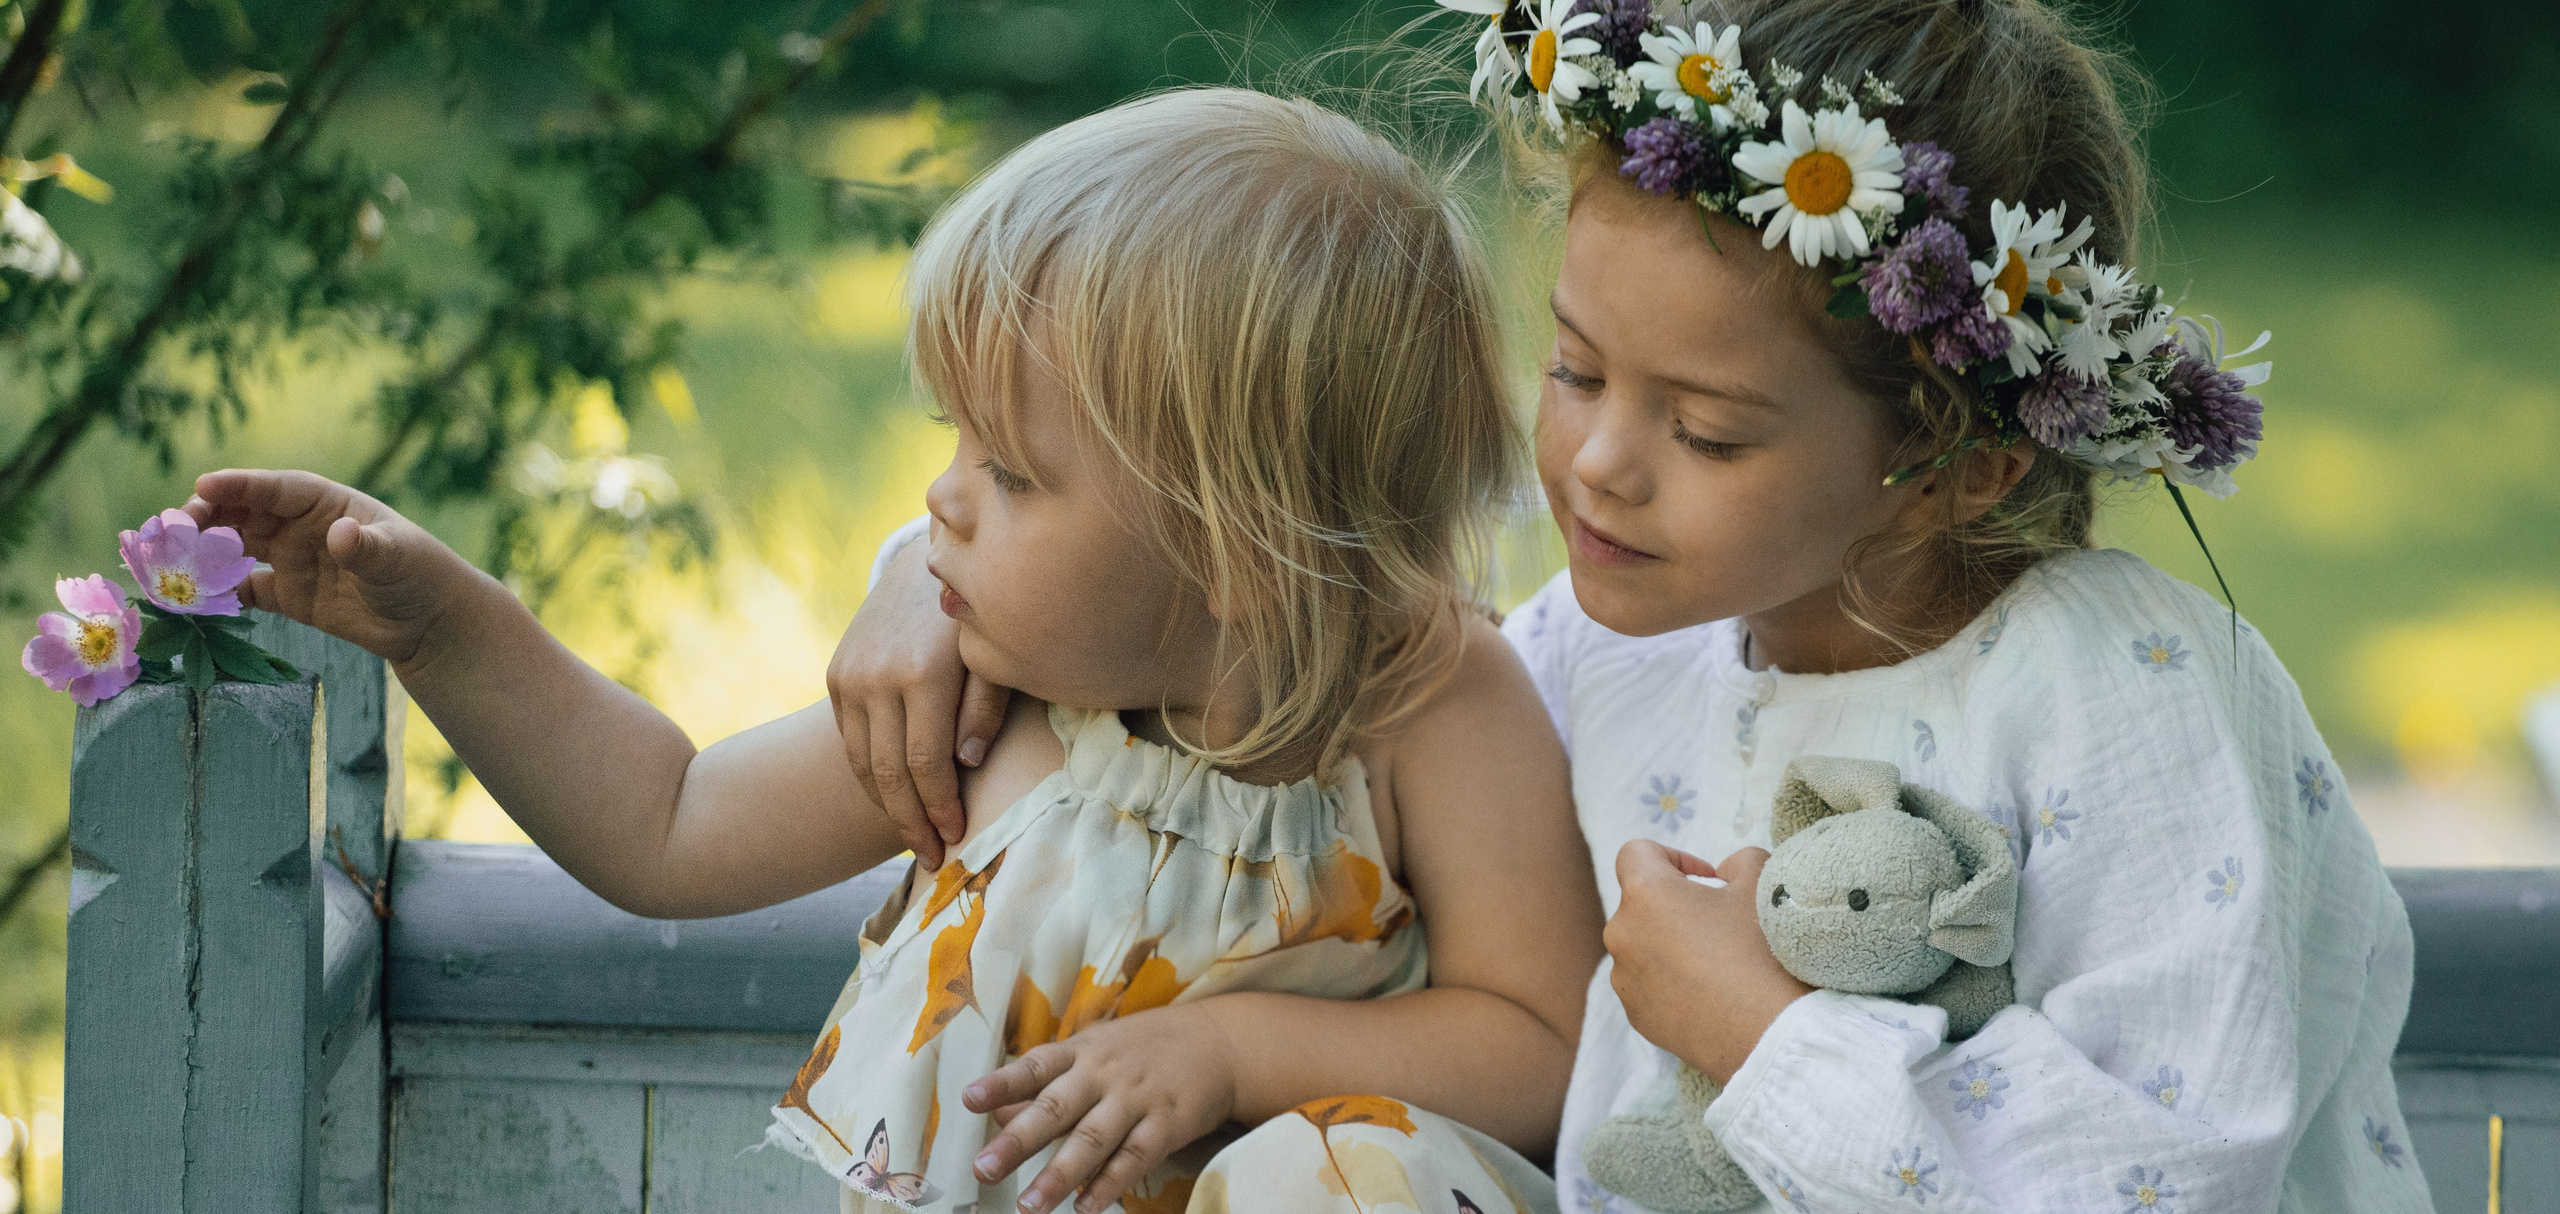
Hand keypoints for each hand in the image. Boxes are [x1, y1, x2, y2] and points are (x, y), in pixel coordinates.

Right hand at [183, 469, 475, 666]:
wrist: (429, 623)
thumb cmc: (420, 575)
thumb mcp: (396, 557)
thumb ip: (366, 547)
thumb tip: (342, 535)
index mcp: (327, 504)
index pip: (277, 488)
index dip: (240, 485)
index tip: (203, 485)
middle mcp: (302, 526)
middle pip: (245, 512)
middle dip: (208, 515)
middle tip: (173, 526)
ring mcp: (292, 560)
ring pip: (237, 547)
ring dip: (204, 550)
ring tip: (168, 559)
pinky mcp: (289, 596)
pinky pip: (244, 589)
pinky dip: (218, 592)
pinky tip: (191, 599)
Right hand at [828, 536, 1011, 869]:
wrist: (928, 562)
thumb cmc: (979, 615)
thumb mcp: (993, 654)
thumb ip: (985, 707)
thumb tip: (969, 766)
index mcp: (921, 671)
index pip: (925, 762)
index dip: (940, 807)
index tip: (957, 837)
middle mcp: (877, 674)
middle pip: (888, 771)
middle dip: (912, 821)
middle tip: (933, 858)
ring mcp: (850, 674)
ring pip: (862, 761)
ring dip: (887, 806)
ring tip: (914, 838)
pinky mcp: (837, 673)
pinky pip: (849, 740)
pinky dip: (869, 775)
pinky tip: (894, 798)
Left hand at [964, 1006, 1236, 1213]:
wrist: (1217, 1041)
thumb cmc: (1139, 1050)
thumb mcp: (1091, 1052)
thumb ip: (1045, 1084)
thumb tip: (995, 1112)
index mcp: (1079, 1053)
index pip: (1034, 1067)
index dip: (1002, 1083)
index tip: (968, 1100)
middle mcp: (1103, 1074)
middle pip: (1056, 1108)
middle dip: (1018, 1140)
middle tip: (983, 1169)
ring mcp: (1136, 1098)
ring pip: (1093, 1139)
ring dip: (1060, 1175)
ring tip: (1030, 1206)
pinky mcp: (1168, 1123)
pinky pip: (1135, 1157)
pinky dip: (1110, 1184)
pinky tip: (1086, 1207)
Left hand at [1605, 841, 1814, 1084]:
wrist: (1773, 1032)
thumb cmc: (1764, 950)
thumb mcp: (1764, 883)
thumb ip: (1739, 860)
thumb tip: (1724, 871)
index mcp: (1645, 893)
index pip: (1636, 853)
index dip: (1672, 857)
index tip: (1708, 880)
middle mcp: (1622, 934)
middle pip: (1641, 904)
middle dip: (1676, 905)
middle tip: (1721, 924)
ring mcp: (1625, 980)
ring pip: (1643, 947)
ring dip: (1671, 946)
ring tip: (1719, 964)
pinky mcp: (1636, 1017)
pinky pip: (1648, 986)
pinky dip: (1671, 983)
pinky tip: (1712, 995)